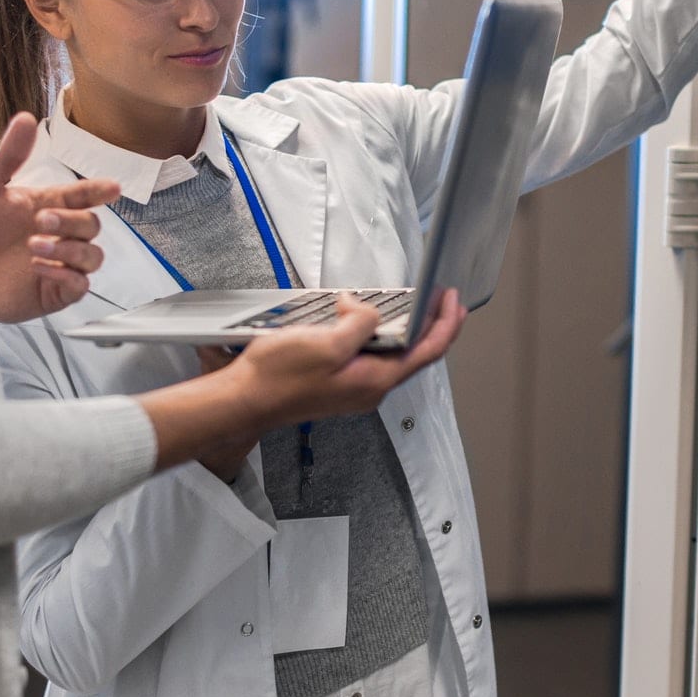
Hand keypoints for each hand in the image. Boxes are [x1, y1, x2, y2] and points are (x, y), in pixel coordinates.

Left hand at [0, 113, 120, 322]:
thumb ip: (9, 155)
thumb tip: (27, 118)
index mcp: (43, 206)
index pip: (82, 197)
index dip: (99, 191)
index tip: (111, 188)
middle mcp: (54, 235)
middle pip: (91, 226)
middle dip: (72, 221)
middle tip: (41, 220)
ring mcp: (55, 265)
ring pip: (93, 256)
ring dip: (71, 249)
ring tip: (34, 247)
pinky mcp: (49, 294)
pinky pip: (79, 286)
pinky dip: (67, 276)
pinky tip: (37, 267)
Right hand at [138, 291, 468, 474]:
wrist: (244, 400)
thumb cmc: (280, 376)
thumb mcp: (326, 342)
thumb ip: (360, 324)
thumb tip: (369, 312)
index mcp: (376, 380)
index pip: (428, 351)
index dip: (446, 323)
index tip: (453, 297)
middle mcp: (371, 389)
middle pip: (414, 354)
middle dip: (429, 323)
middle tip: (437, 296)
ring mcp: (354, 390)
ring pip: (390, 355)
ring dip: (400, 328)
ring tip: (403, 303)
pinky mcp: (338, 385)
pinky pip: (368, 357)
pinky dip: (374, 335)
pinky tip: (360, 319)